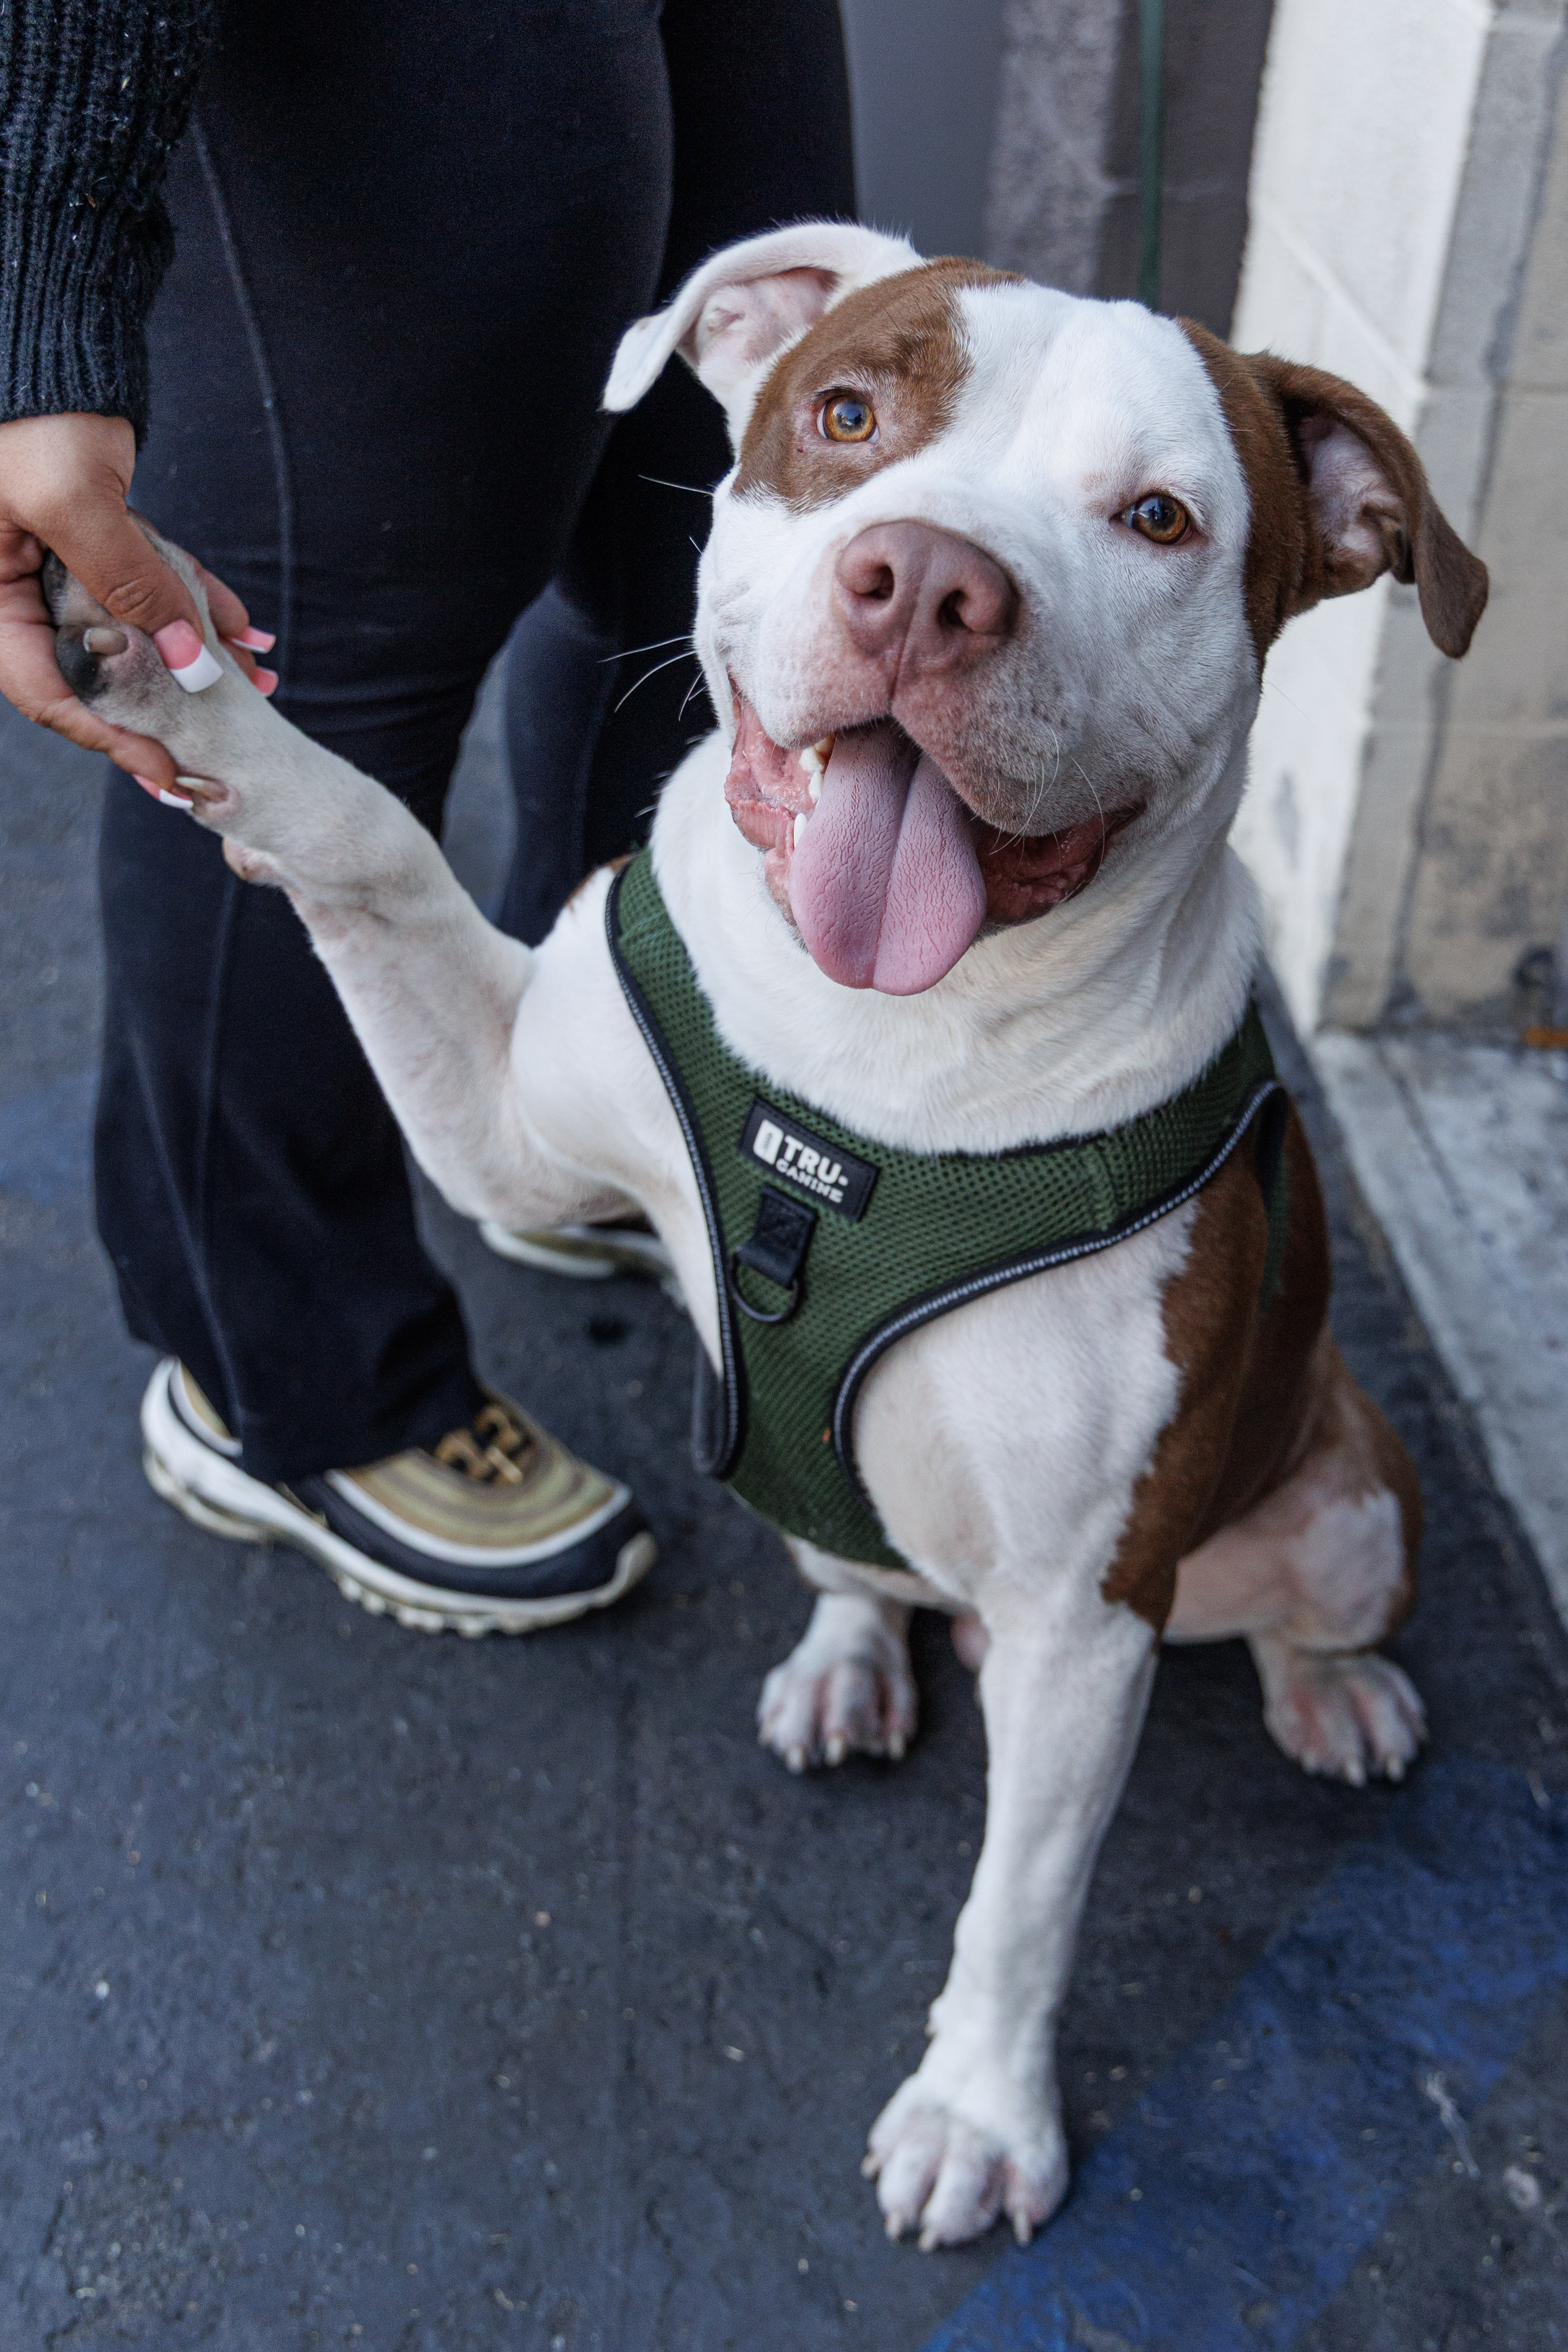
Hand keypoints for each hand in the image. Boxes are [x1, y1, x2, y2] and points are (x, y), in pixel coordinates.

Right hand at [0, 413, 270, 787]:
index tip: (170, 774)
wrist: (53, 334)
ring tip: (259, 681)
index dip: (110, 739)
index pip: (46, 693)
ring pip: (132, 633)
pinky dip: (196, 606)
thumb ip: (130, 584)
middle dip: (168, 706)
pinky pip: (149, 587)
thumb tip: (189, 664)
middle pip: (95, 674)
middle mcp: (19, 590)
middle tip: (227, 748)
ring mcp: (58, 565)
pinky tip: (247, 629)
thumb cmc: (36, 411)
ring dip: (196, 658)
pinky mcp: (96, 538)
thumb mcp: (74, 504)